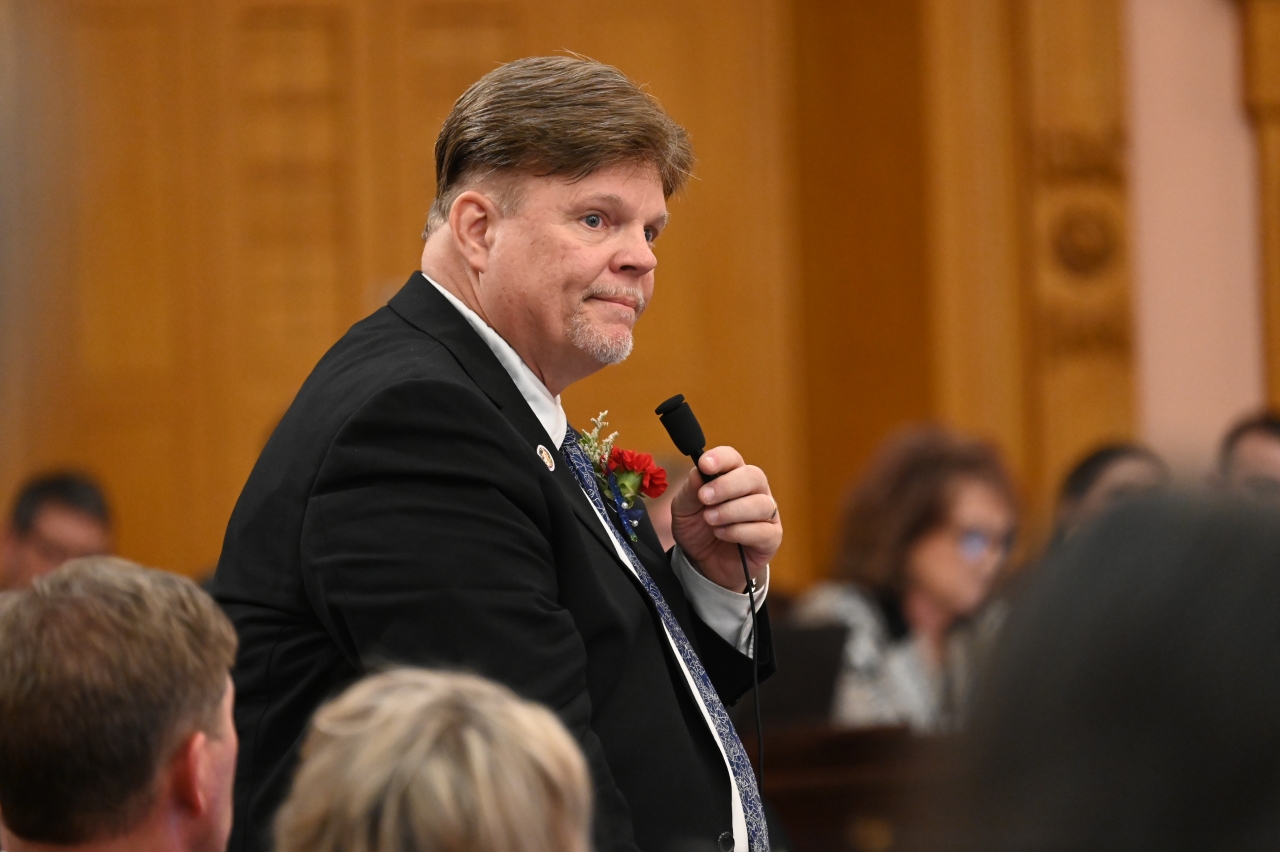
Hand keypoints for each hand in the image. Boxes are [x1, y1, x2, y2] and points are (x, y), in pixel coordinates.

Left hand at [669, 446, 781, 591]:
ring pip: (760, 504)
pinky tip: (721, 534)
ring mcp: (766, 514)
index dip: (721, 458)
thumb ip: (690, 490)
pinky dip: (739, 531)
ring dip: (731, 511)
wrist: (703, 563)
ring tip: (710, 520)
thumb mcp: (684, 509)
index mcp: (732, 476)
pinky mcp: (771, 537)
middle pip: (753, 476)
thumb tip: (698, 472)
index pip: (733, 458)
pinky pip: (763, 530)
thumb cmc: (698, 529)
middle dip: (727, 485)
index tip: (704, 464)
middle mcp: (754, 491)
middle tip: (705, 497)